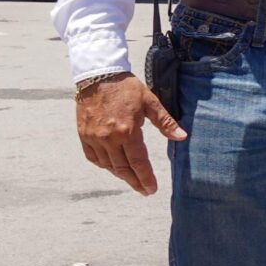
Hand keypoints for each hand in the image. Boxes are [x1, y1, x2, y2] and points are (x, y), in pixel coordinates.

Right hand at [75, 75, 186, 195]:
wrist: (98, 75)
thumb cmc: (126, 88)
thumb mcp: (150, 102)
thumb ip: (165, 122)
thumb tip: (182, 137)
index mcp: (127, 131)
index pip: (139, 162)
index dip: (146, 178)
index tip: (152, 189)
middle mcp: (108, 138)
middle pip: (123, 168)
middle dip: (135, 182)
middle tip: (144, 191)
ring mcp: (94, 138)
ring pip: (108, 165)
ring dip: (121, 175)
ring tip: (132, 180)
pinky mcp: (84, 135)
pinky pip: (94, 158)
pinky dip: (104, 165)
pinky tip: (113, 167)